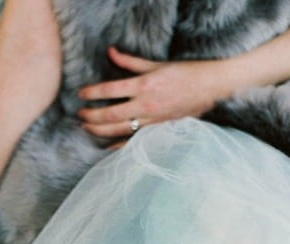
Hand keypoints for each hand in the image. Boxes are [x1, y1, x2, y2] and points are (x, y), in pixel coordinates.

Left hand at [78, 46, 231, 138]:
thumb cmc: (185, 73)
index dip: (92, 93)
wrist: (210, 87)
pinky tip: (106, 146)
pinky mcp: (157, 129)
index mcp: (144, 85)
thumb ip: (130, 62)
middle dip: (91, 116)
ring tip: (86, 127)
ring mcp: (151, 120)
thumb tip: (110, 51)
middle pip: (109, 115)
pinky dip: (118, 145)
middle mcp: (145, 104)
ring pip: (118, 130)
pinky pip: (134, 141)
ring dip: (99, 130)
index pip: (110, 90)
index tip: (80, 94)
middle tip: (79, 115)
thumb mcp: (156, 65)